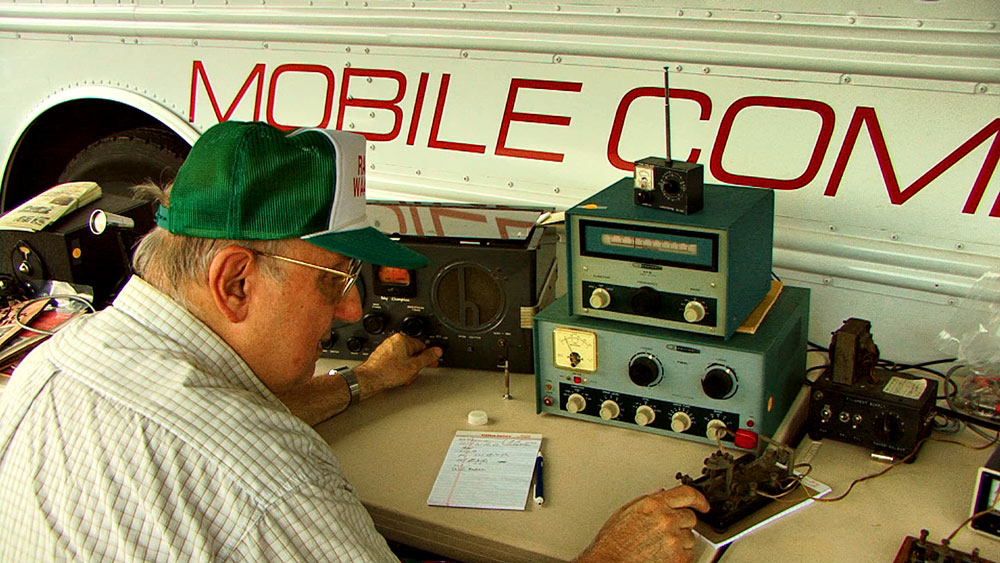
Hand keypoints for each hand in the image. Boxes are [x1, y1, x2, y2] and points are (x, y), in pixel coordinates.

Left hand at [354, 333, 441, 397]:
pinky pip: (396, 361)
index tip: (432, 363)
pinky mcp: (382, 356)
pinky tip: (396, 377)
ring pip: (405, 358)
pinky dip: (398, 369)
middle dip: (415, 365)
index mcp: (402, 339)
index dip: (428, 357)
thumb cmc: (386, 372)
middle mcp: (393, 341)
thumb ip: (427, 358)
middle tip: (412, 373)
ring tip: (402, 377)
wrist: (369, 380)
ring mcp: (387, 348)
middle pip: (413, 352)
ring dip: (407, 369)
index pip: (422, 346)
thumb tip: (437, 351)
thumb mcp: (413, 367)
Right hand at [575, 485, 709, 562]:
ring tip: (660, 546)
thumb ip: (646, 500)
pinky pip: (689, 555)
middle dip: (682, 524)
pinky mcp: (678, 558)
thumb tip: (661, 493)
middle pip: (690, 517)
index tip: (703, 505)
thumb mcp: (625, 512)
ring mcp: (674, 539)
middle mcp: (666, 519)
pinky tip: (664, 556)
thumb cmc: (613, 542)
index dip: (699, 499)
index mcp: (654, 504)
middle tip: (667, 532)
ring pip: (690, 538)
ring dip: (680, 541)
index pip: (687, 494)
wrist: (610, 562)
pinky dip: (680, 556)